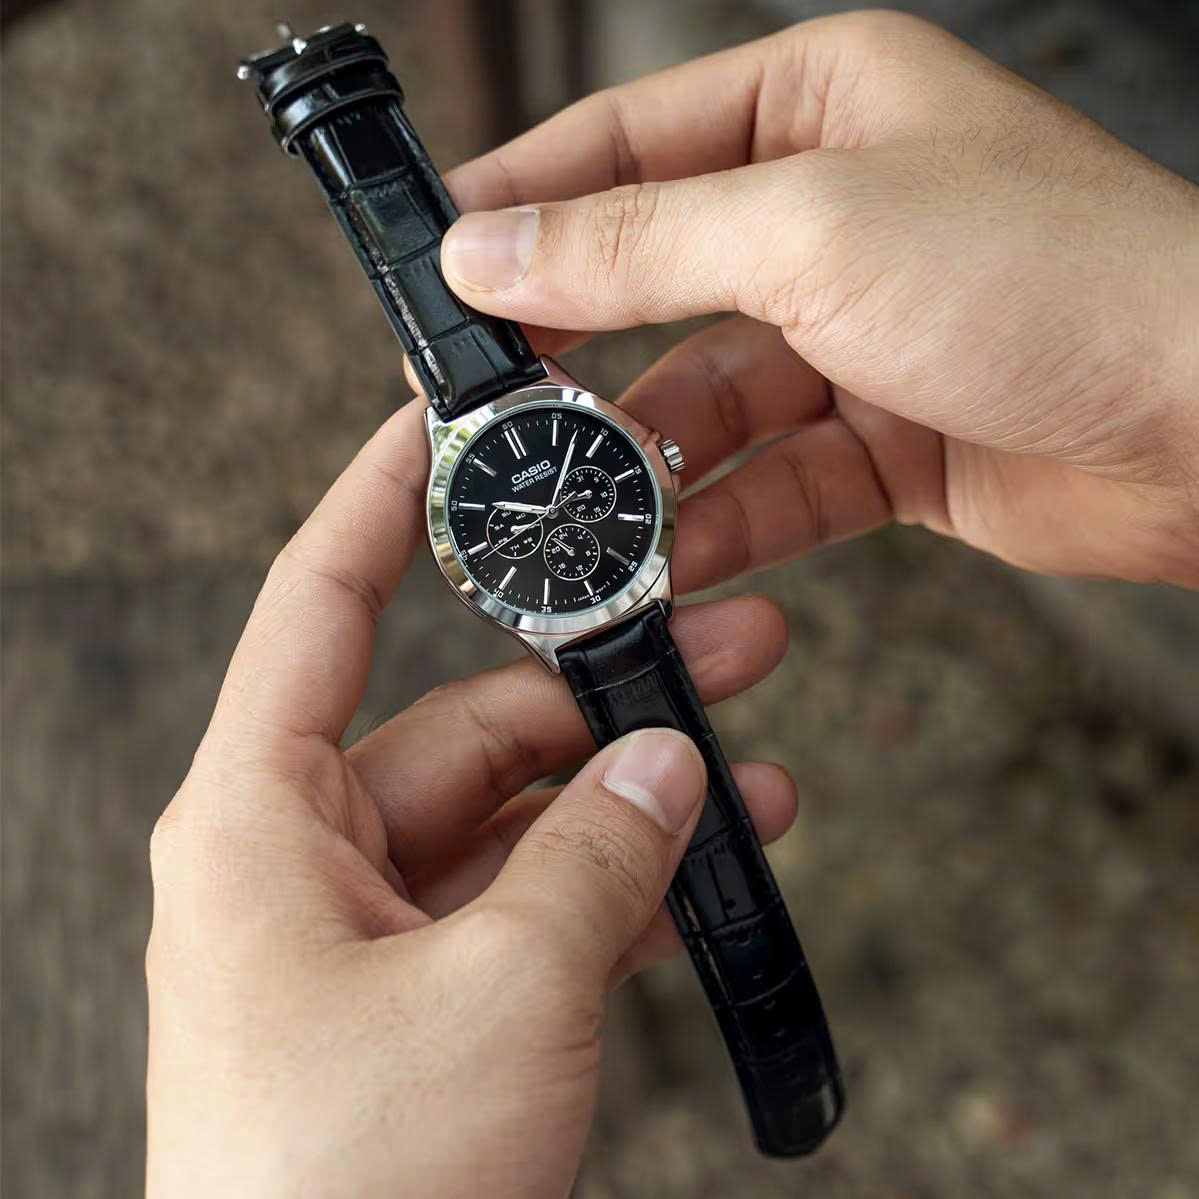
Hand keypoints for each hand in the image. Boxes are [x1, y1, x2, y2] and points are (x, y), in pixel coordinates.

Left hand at [145, 402, 795, 1196]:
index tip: (441, 425)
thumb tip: (668, 770)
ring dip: (626, 798)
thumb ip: (594, 860)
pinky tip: (707, 871)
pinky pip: (529, 907)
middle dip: (597, 690)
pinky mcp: (426, 1000)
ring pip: (515, 820)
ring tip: (746, 769)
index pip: (324, 603)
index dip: (382, 499)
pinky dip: (613, 890)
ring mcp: (370, 933)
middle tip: (713, 641)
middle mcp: (308, 858)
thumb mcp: (499, 994)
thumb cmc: (348, 1192)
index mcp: (265, 819)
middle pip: (467, 723)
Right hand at [441, 11, 1198, 588]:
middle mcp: (832, 214)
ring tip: (579, 509)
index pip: (629, 144)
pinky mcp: (883, 440)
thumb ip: (637, 243)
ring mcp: (857, 334)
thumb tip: (492, 246)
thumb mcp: (813, 227)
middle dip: (578, 353)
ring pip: (707, 402)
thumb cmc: (1053, 278)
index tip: (441, 265)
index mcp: (819, 109)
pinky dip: (719, 522)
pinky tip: (669, 558)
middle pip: (657, 282)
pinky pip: (769, 483)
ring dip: (646, 461)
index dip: (527, 203)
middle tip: (494, 412)